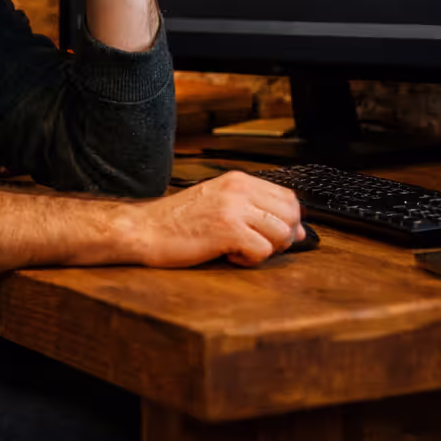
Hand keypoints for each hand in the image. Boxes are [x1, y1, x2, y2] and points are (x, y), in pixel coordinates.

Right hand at [126, 171, 304, 267]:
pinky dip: (249, 260)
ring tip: (239, 248)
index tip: (275, 235)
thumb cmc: (177, 221)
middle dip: (282, 237)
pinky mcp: (228, 231)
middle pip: (291, 214)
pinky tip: (229, 254)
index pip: (288, 197)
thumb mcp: (217, 203)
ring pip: (282, 233)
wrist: (143, 229)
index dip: (288, 220)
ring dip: (265, 249)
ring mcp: (234, 209)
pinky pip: (263, 251)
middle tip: (256, 245)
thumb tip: (296, 231)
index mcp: (237, 180)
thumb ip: (253, 210)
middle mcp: (238, 189)